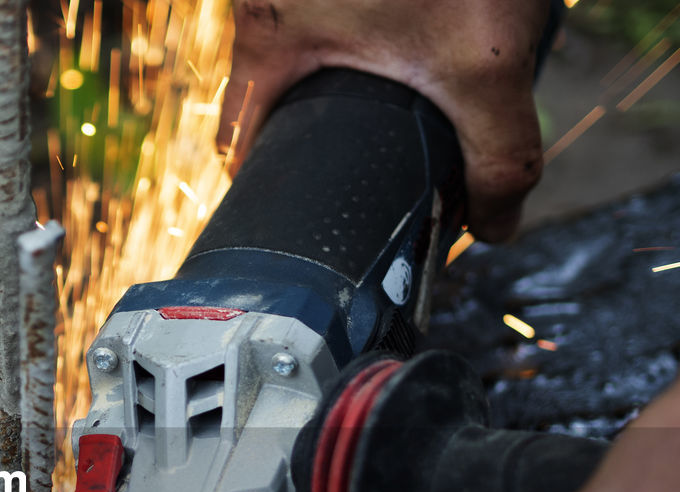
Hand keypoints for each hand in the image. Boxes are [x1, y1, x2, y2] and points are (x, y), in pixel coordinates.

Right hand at [220, 0, 551, 240]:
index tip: (302, 211)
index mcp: (268, 33)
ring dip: (340, 75)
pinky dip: (358, 29)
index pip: (237, 140)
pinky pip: (324, 11)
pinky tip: (407, 26)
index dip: (265, 187)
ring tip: (397, 86)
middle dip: (316, 131)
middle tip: (367, 155)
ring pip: (298, 46)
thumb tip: (493, 226)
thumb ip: (498, 155)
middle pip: (271, 94)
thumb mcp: (485, 61)